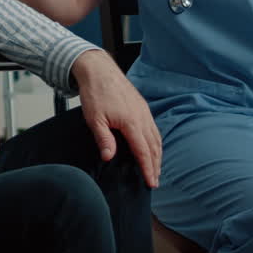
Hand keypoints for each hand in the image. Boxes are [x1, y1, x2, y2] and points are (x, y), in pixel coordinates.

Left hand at [72, 49, 161, 187]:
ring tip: (156, 168)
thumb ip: (104, 139)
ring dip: (158, 154)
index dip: (148, 169)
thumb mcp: (95, 118)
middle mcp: (142, 117)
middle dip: (156, 165)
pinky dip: (156, 141)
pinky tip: (152, 146)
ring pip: (156, 137)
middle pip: (154, 147)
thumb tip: (109, 157)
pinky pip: (153, 128)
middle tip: (156, 181)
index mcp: (132, 122)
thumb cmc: (96, 92)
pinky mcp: (142, 106)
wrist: (99, 70)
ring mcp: (144, 111)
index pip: (143, 152)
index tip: (151, 182)